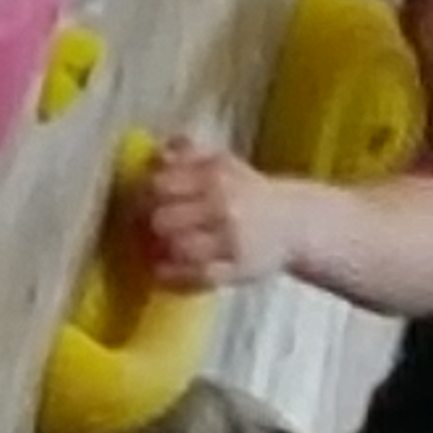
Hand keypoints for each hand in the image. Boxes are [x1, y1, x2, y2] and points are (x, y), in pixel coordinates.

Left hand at [130, 137, 284, 293]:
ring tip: (153, 249)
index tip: (139, 203)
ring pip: (177, 249)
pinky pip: (195, 277)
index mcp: (216, 176)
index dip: (142, 196)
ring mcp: (231, 241)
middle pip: (162, 220)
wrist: (293, 224)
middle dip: (147, 227)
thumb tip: (157, 155)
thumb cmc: (249, 193)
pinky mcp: (238, 271)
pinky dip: (173, 276)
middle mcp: (225, 207)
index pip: (159, 185)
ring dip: (158, 252)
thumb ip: (189, 155)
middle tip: (144, 230)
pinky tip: (163, 271)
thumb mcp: (222, 163)